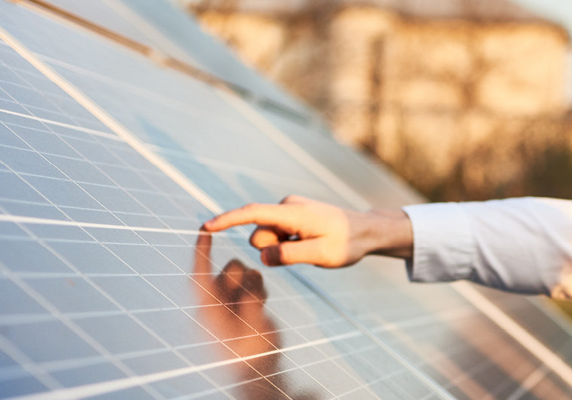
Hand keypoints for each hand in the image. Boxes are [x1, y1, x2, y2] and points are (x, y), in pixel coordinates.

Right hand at [202, 195, 412, 267]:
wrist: (365, 231)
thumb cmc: (347, 243)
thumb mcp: (322, 255)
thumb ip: (291, 255)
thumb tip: (263, 255)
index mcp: (294, 213)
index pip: (253, 214)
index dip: (228, 220)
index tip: (206, 226)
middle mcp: (287, 206)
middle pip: (259, 235)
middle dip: (271, 249)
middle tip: (305, 252)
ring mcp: (289, 210)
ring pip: (267, 238)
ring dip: (281, 248)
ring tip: (311, 247)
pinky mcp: (290, 216)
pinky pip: (276, 236)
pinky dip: (286, 245)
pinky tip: (309, 244)